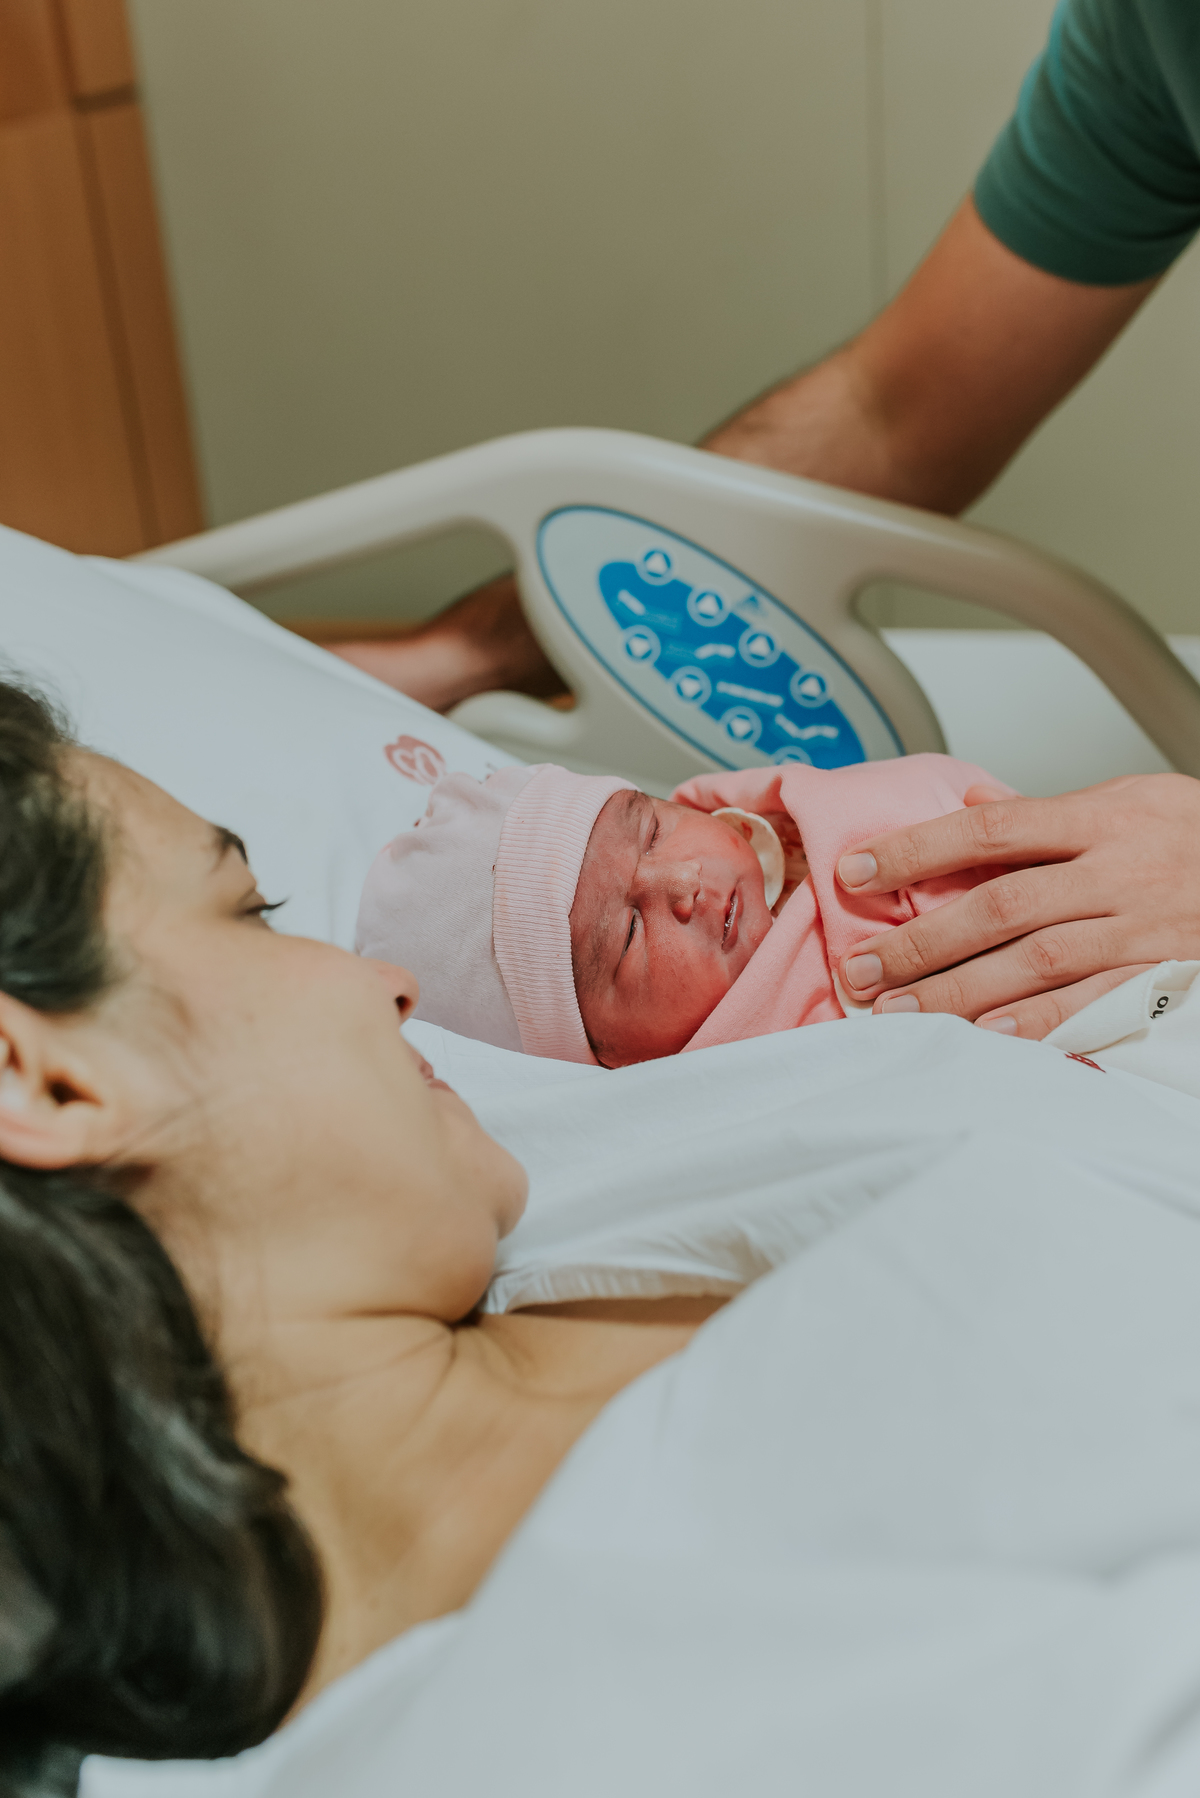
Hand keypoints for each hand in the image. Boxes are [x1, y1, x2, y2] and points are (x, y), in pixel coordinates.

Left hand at [834, 774, 1199, 1036]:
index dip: (918, 849)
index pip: (991, 828)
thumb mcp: (1133, 798)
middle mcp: (1118, 871)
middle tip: (862, 969)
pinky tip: (986, 1038)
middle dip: (923, 940)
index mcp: (1102, 817)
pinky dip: (1038, 1023)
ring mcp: (1141, 929)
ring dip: (960, 990)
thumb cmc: (1199, 836)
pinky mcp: (1163, 977)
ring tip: (898, 1012)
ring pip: (1036, 960)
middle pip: (1002, 904)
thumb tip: (969, 803)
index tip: (857, 870)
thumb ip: (1048, 812)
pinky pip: (1093, 1003)